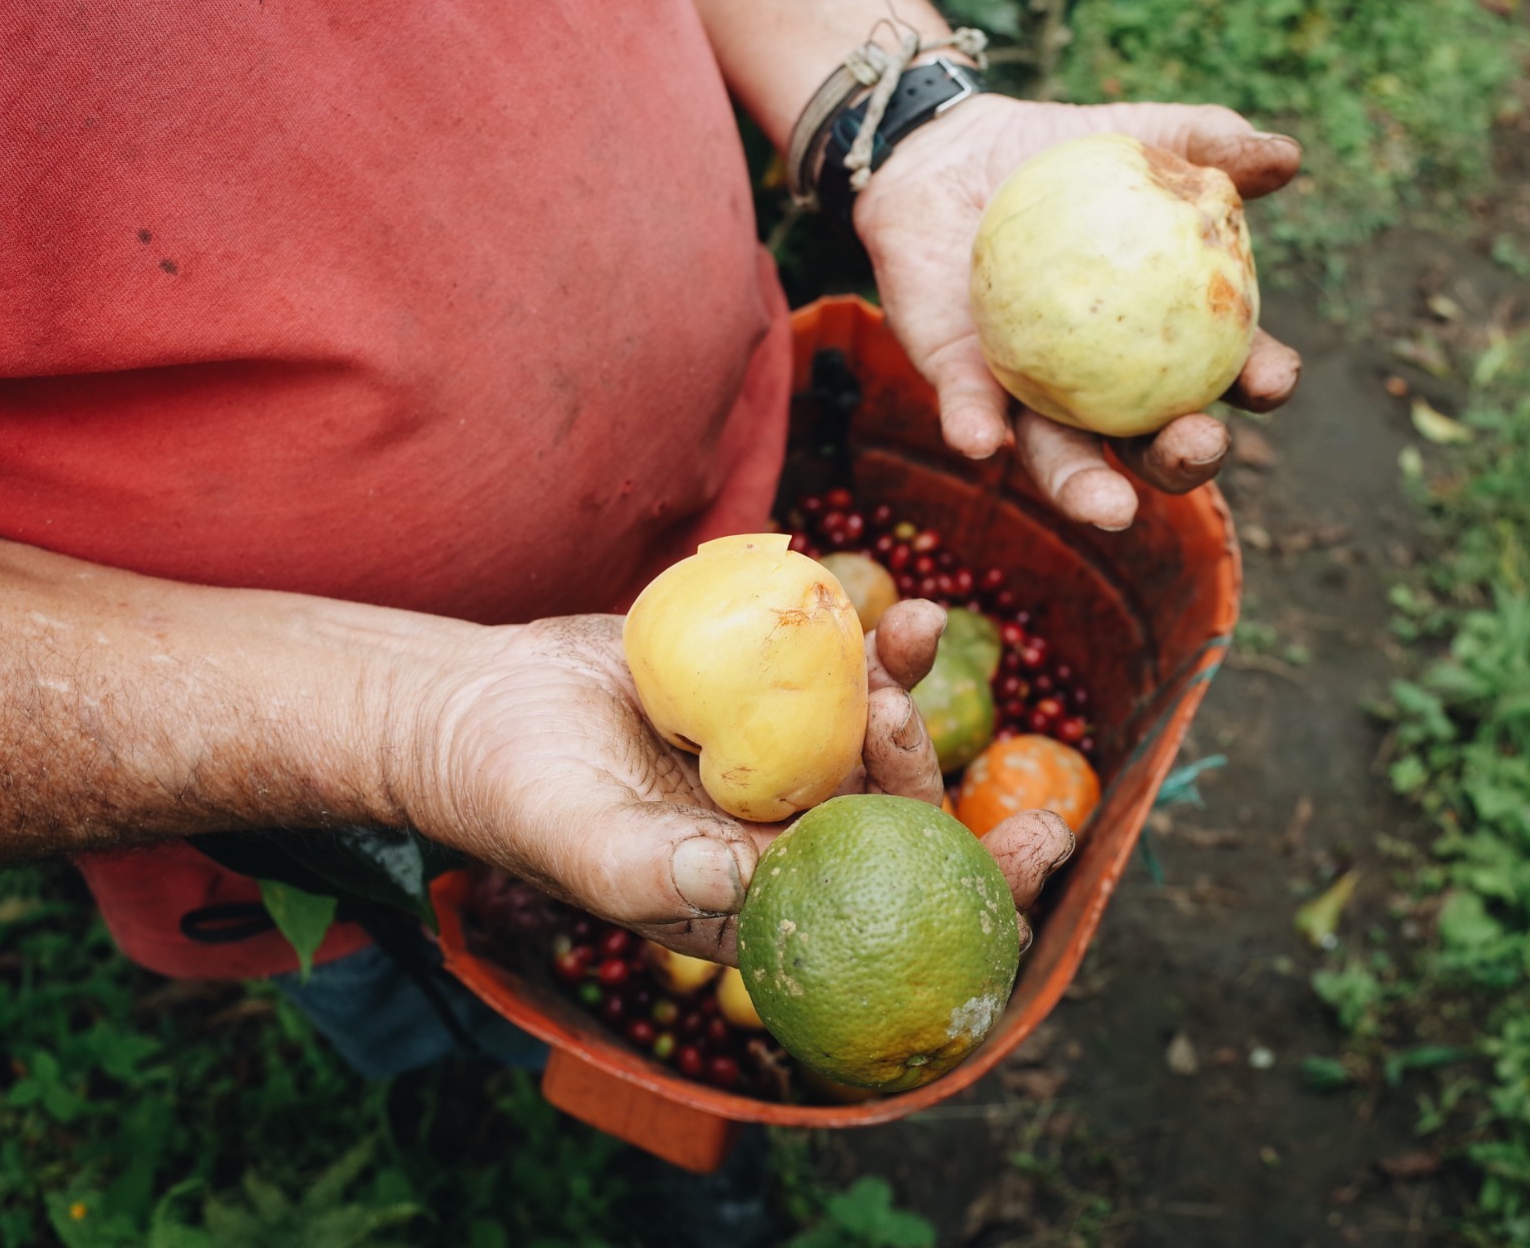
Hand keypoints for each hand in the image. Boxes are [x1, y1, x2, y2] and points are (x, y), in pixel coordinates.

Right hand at [400, 601, 1074, 964]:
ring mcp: (791, 768)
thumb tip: (742, 880)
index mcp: (768, 903)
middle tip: (914, 716)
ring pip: (885, 746)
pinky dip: (886, 646)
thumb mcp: (583, 840)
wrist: (487, 707)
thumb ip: (656, 871)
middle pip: (905, 827)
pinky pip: (852, 677)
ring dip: (908, 699)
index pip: (895, 919)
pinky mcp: (778, 700)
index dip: (984, 897)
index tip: (1042, 847)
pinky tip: (903, 611)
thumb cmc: (523, 795)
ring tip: (899, 644)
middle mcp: (794, 841)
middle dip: (942, 779)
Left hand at [854, 94, 1303, 530]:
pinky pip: (970, 413)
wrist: (950, 149)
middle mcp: (1107, 384)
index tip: (1273, 377)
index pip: (1230, 371)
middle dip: (1184, 462)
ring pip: (1066, 457)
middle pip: (1154, 443)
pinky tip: (981, 441)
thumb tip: (1285, 155)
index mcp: (1169, 336)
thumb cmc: (1064, 153)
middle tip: (1199, 444)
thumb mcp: (1143, 138)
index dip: (1260, 383)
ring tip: (1111, 509)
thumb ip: (1210, 143)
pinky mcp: (962, 385)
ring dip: (1087, 489)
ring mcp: (1034, 393)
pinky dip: (975, 430)